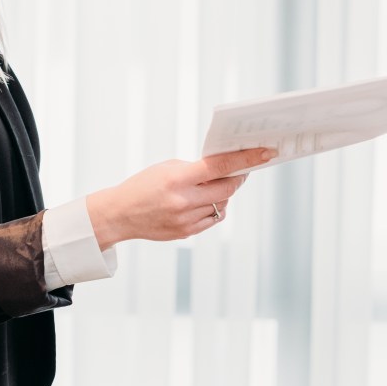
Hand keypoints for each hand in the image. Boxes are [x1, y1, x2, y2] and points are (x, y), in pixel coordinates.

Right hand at [86, 147, 274, 249]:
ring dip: (225, 192)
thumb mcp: (168, 167)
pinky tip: (207, 200)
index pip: (221, 166)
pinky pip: (213, 218)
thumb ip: (196, 168)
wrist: (120, 214)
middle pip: (228, 187)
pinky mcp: (186, 233)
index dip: (247, 158)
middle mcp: (184, 201)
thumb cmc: (144, 184)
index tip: (266, 153)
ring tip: (214, 184)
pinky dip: (215, 207)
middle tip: (243, 168)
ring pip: (222, 203)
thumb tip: (226, 168)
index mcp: (178, 179)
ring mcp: (186, 220)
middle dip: (239, 176)